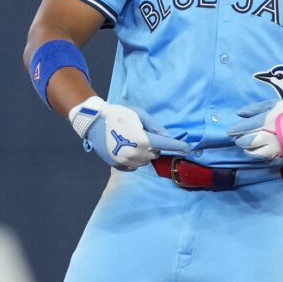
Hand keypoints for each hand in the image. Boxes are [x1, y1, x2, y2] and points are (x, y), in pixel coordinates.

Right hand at [68, 97, 189, 169]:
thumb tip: (168, 138)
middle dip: (154, 146)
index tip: (188, 149)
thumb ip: (156, 127)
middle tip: (143, 134)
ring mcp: (128, 162)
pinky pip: (135, 165)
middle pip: (156, 153)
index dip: (179, 147)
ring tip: (133, 140)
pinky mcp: (120, 166)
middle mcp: (137, 154)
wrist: (94, 124)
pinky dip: (135, 158)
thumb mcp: (139, 115)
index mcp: (143, 140)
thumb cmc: (118, 115)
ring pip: (146, 161)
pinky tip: (127, 148)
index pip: (166, 145)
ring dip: (145, 152)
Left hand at [226, 98, 282, 162]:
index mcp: (271, 118)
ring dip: (250, 151)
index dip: (237, 130)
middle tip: (238, 140)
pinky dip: (260, 156)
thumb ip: (257, 109)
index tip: (230, 132)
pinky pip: (269, 158)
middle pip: (251, 140)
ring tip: (247, 148)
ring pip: (258, 153)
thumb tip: (239, 113)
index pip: (249, 126)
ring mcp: (281, 145)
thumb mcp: (276, 104)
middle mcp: (274, 132)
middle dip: (242, 141)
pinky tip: (258, 153)